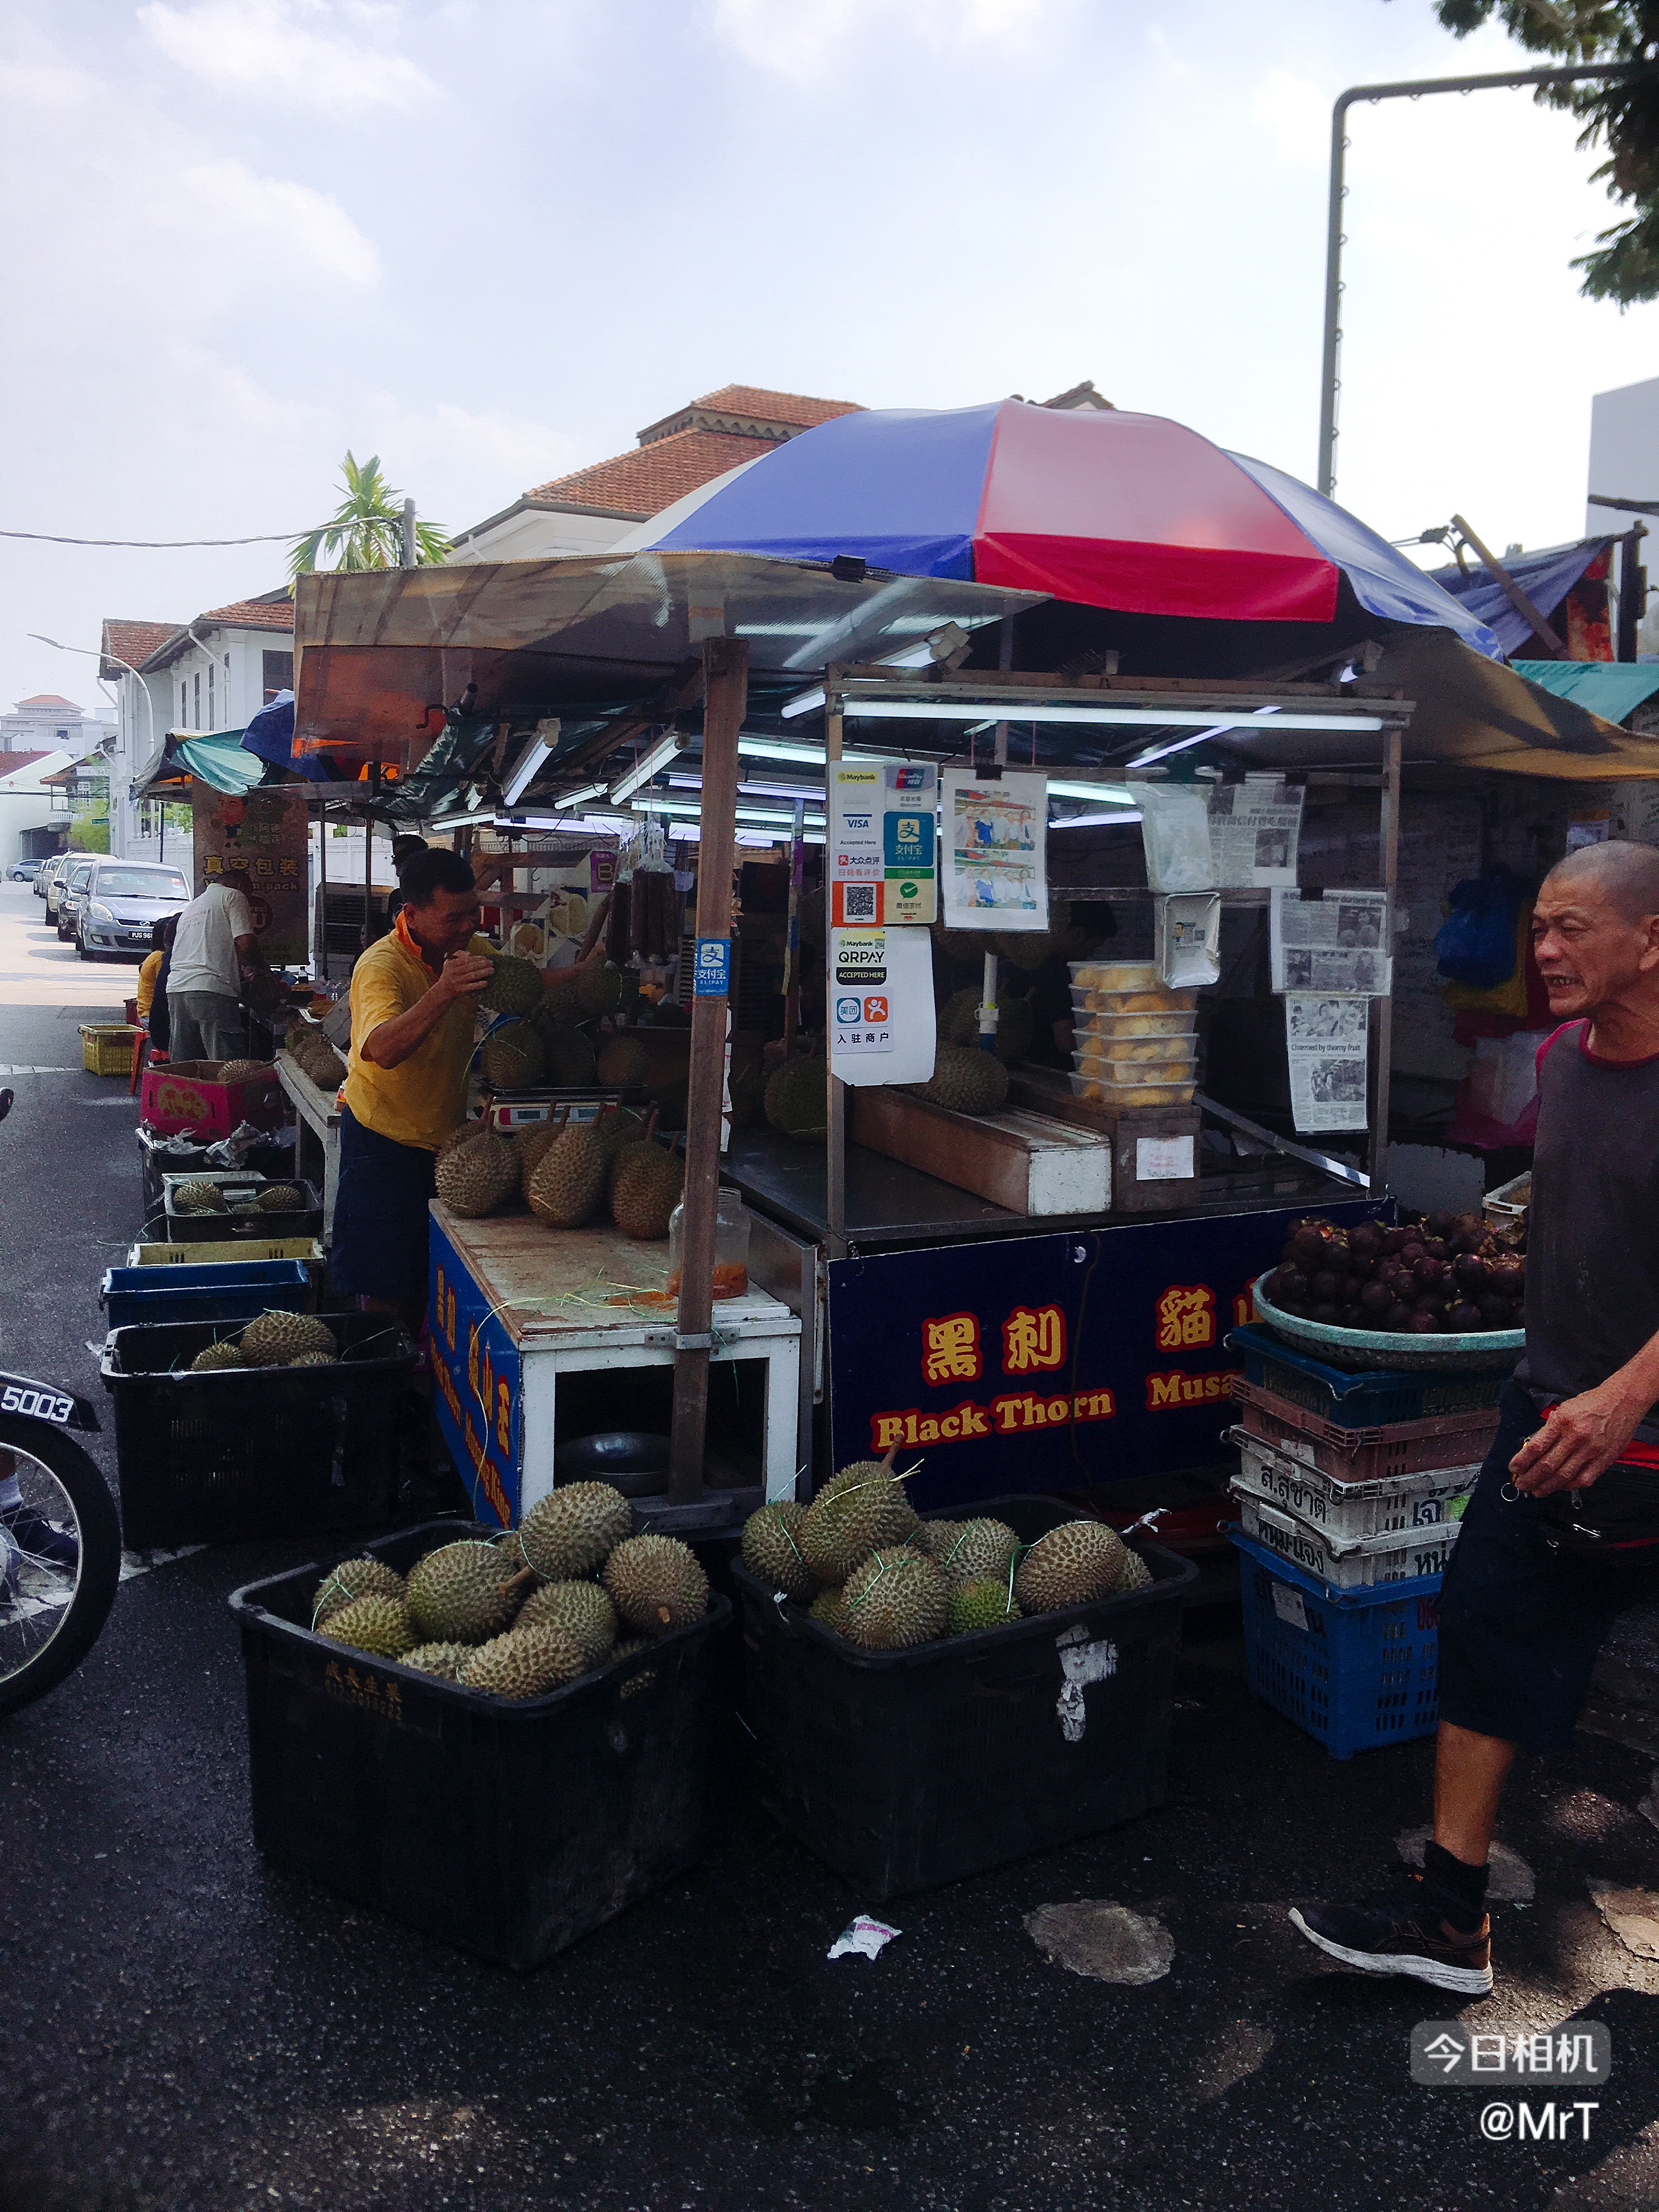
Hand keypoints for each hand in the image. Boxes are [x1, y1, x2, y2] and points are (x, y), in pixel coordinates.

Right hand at [438, 952, 494, 1002]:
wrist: (442, 990)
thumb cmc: (449, 975)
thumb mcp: (450, 964)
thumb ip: (459, 956)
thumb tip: (470, 954)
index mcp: (452, 964)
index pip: (465, 959)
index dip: (476, 958)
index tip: (485, 958)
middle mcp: (454, 972)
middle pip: (470, 967)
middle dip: (482, 964)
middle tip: (491, 963)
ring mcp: (457, 981)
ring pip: (472, 975)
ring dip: (483, 972)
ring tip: (492, 970)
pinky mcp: (460, 989)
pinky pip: (471, 987)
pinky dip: (478, 984)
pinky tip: (486, 983)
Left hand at [1509, 1380, 1644, 1496]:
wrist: (1621, 1401)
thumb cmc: (1590, 1404)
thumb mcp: (1562, 1410)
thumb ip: (1548, 1430)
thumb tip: (1532, 1450)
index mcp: (1562, 1422)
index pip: (1536, 1447)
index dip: (1522, 1461)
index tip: (1513, 1468)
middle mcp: (1576, 1437)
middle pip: (1547, 1465)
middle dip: (1531, 1478)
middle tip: (1521, 1484)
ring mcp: (1591, 1450)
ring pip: (1564, 1476)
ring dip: (1547, 1486)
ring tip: (1536, 1491)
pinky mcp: (1604, 1460)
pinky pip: (1583, 1479)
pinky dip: (1569, 1486)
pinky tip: (1559, 1487)